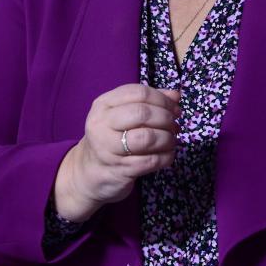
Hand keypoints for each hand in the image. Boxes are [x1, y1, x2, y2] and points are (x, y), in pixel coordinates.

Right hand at [54, 84, 179, 221]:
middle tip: (174, 126)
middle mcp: (101, 124)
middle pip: (142, 113)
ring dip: (167, 139)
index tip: (175, 109)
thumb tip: (175, 95)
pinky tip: (168, 155)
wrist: (89, 173)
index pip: (138, 93)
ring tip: (172, 140)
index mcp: (103, 104)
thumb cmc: (112, 137)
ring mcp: (107, 149)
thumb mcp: (124, 115)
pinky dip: (166, 157)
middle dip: (166, 118)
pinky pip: (150, 161)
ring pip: (147, 138)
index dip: (162, 99)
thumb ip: (149, 102)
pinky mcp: (118, 170)